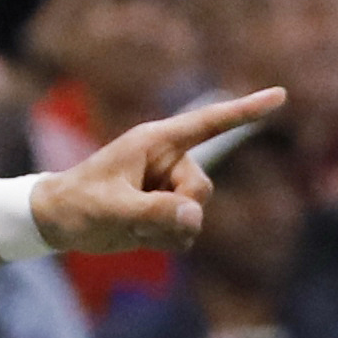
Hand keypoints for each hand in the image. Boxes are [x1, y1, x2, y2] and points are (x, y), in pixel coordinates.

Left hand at [29, 88, 286, 256]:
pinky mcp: (165, 211)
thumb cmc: (77, 204)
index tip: (281, 96)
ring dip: (166, 231)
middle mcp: (167, 161)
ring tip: (129, 227)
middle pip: (201, 190)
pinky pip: (184, 233)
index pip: (208, 124)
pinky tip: (136, 236)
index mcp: (155, 142)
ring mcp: (167, 187)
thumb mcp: (112, 209)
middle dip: (178, 212)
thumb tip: (193, 218)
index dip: (245, 112)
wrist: (56, 221)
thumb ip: (153, 213)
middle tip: (138, 220)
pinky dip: (163, 242)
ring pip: (195, 215)